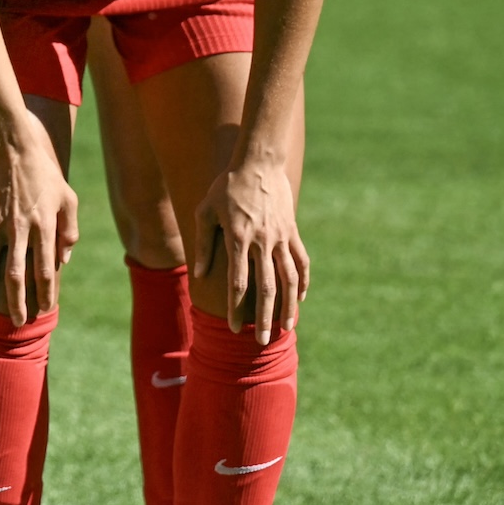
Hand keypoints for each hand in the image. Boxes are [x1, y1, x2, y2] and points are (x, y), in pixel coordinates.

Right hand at [0, 115, 75, 323]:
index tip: (47, 310)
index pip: (46, 271)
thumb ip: (70, 231)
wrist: (14, 149)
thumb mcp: (69, 199)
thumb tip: (64, 258)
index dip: (47, 294)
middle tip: (18, 322)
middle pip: (16, 276)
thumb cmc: (45, 174)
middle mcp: (20, 230)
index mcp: (44, 228)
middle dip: (17, 303)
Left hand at [197, 146, 307, 343]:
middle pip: (267, 288)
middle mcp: (262, 241)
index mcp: (238, 238)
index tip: (232, 327)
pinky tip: (300, 299)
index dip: (235, 307)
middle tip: (261, 341)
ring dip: (288, 306)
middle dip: (263, 317)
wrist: (258, 163)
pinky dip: (303, 282)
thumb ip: (204, 244)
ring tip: (286, 329)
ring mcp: (281, 237)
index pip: (238, 282)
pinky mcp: (293, 232)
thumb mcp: (205, 211)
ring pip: (289, 279)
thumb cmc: (225, 187)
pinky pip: (302, 262)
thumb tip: (200, 275)